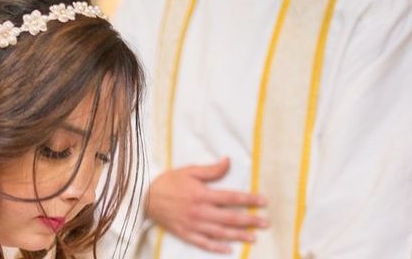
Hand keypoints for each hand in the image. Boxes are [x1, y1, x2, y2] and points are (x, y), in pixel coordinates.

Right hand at [146, 157, 267, 253]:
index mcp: (202, 194)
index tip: (263, 201)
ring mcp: (193, 225)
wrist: (145, 197)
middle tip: (266, 222)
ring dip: (239, 235)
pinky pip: (204, 243)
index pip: (231, 198)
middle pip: (230, 218)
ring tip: (254, 237)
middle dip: (250, 220)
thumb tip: (228, 161)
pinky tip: (229, 249)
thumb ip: (210, 170)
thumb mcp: (189, 171)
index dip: (249, 200)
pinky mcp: (186, 234)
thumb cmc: (168, 182)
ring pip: (221, 233)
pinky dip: (217, 247)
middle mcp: (200, 211)